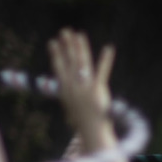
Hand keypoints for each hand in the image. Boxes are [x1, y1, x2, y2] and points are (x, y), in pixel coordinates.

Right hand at [48, 29, 118, 146]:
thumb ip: (68, 92)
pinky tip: (109, 48)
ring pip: (81, 62)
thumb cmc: (81, 119)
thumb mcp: (70, 104)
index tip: (52, 42)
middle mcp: (73, 85)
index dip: (56, 54)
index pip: (59, 67)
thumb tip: (64, 86)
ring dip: (80, 47)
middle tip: (65, 30)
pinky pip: (102, 71)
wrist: (91, 130)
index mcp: (65, 89)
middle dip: (67, 45)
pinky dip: (106, 59)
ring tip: (79, 34)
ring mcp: (84, 86)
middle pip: (69, 61)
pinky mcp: (98, 89)